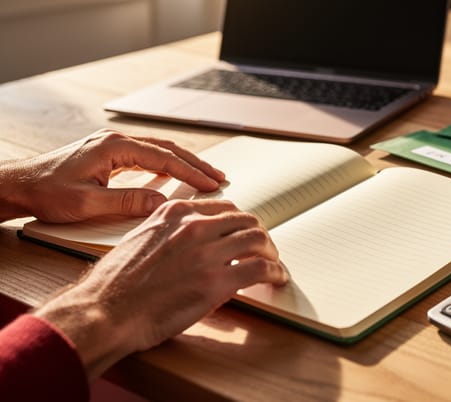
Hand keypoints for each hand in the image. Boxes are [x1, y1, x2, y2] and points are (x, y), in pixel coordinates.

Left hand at [0, 129, 225, 222]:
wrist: (17, 186)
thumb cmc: (45, 194)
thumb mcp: (87, 203)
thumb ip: (128, 202)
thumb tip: (163, 202)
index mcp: (114, 147)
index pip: (164, 158)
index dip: (191, 173)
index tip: (212, 185)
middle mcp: (115, 140)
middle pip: (167, 148)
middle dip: (196, 163)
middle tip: (219, 178)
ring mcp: (110, 145)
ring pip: (158, 150)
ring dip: (183, 162)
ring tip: (205, 175)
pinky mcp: (106, 154)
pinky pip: (145, 156)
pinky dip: (165, 164)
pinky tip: (174, 173)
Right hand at [35, 199, 288, 378]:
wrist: (104, 311)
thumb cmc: (114, 285)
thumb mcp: (140, 241)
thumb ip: (168, 234)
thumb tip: (190, 244)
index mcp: (175, 213)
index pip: (223, 208)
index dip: (238, 222)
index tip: (244, 233)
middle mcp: (194, 226)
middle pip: (245, 220)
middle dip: (259, 234)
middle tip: (264, 249)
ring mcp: (207, 252)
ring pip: (258, 239)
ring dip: (271, 252)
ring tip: (273, 264)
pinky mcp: (218, 280)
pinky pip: (260, 269)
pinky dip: (275, 272)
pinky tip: (278, 279)